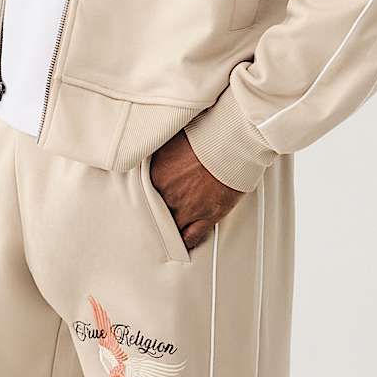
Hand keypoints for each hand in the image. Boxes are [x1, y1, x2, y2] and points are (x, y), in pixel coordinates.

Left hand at [149, 129, 244, 249]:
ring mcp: (187, 207)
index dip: (148, 195)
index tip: (149, 196)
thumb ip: (161, 151)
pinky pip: (191, 237)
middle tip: (156, 215)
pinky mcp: (207, 217)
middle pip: (156, 210)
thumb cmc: (209, 134)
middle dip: (157, 212)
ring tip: (169, 230)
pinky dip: (186, 241)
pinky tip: (183, 243)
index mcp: (157, 173)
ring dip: (171, 227)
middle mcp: (168, 193)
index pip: (144, 192)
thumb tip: (153, 150)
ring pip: (171, 227)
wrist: (233, 141)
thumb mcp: (174, 138)